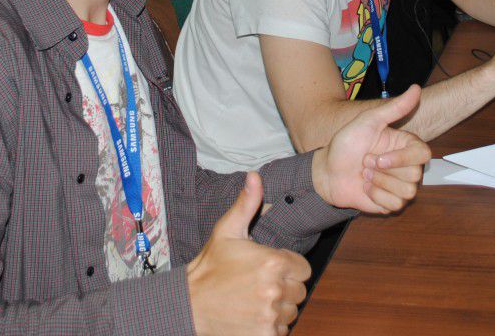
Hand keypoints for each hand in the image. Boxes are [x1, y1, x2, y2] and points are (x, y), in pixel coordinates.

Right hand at [188, 172, 311, 335]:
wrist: (190, 303)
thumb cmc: (210, 266)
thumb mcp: (227, 231)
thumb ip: (247, 204)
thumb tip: (255, 176)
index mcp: (273, 262)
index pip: (304, 269)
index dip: (288, 268)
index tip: (269, 268)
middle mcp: (276, 289)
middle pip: (300, 291)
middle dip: (285, 288)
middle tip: (259, 284)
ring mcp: (271, 315)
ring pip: (292, 312)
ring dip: (279, 308)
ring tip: (254, 299)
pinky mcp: (265, 335)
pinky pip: (282, 331)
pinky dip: (271, 327)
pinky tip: (253, 316)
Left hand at [311, 85, 429, 214]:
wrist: (327, 170)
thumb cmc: (346, 143)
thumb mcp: (368, 122)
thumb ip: (394, 108)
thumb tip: (416, 88)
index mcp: (405, 146)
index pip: (424, 154)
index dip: (402, 159)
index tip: (379, 158)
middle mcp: (407, 166)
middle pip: (415, 175)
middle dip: (384, 171)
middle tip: (365, 163)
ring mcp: (399, 186)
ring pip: (407, 192)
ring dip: (379, 184)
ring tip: (365, 174)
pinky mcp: (391, 203)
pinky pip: (395, 205)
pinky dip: (376, 197)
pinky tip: (365, 187)